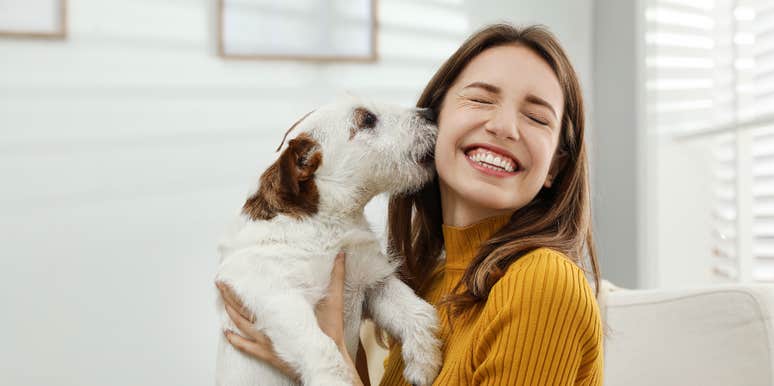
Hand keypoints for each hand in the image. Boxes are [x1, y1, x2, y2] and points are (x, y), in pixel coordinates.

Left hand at [216, 251, 360, 383]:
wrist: (326, 360)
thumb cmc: (328, 332)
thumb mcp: (334, 301)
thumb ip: (337, 277)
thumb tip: (341, 256)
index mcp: (280, 311)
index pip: (254, 295)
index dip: (241, 285)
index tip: (231, 274)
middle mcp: (269, 325)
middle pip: (243, 308)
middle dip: (230, 295)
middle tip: (219, 283)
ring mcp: (266, 340)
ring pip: (242, 325)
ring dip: (230, 313)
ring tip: (222, 302)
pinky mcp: (267, 354)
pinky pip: (246, 347)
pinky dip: (235, 340)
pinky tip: (226, 334)